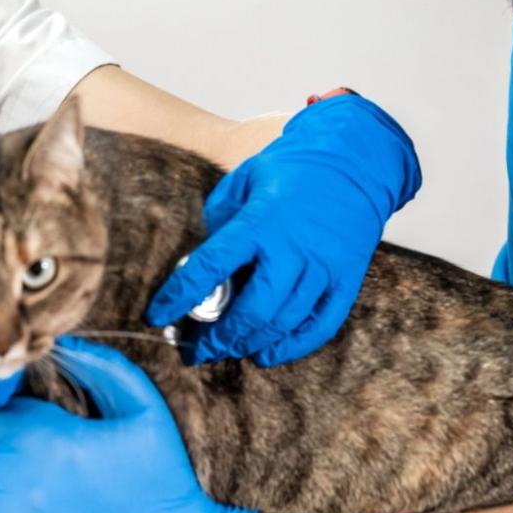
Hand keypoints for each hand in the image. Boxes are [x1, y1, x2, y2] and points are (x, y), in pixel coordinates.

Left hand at [147, 91, 419, 366]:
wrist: (355, 158)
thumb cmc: (292, 168)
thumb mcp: (245, 179)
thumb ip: (219, 217)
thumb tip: (198, 259)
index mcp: (260, 221)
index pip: (210, 267)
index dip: (179, 296)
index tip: (157, 315)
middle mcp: (292, 249)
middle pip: (251, 310)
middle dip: (218, 337)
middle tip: (196, 350)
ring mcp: (323, 268)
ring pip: (283, 323)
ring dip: (249, 344)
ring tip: (225, 351)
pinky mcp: (346, 280)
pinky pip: (320, 326)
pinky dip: (292, 347)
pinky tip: (267, 354)